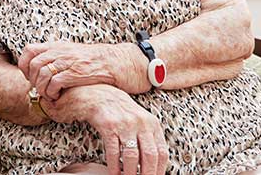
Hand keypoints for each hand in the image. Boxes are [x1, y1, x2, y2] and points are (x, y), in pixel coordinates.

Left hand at [18, 41, 119, 99]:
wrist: (110, 62)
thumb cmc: (88, 59)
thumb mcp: (68, 51)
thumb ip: (53, 55)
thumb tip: (36, 64)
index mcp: (55, 46)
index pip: (29, 50)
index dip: (24, 64)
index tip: (28, 75)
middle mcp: (59, 52)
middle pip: (33, 64)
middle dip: (32, 79)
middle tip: (38, 88)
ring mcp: (67, 62)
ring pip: (42, 74)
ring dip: (41, 88)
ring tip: (47, 94)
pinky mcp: (74, 73)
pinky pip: (55, 83)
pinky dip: (51, 92)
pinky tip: (56, 96)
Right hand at [44, 85, 167, 174]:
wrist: (99, 94)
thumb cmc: (120, 112)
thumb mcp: (140, 122)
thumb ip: (149, 139)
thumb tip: (155, 166)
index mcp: (152, 124)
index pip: (162, 152)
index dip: (160, 171)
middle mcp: (141, 123)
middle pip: (150, 156)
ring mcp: (124, 123)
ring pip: (132, 156)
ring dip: (130, 173)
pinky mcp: (108, 125)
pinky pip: (113, 150)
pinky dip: (114, 166)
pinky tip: (113, 173)